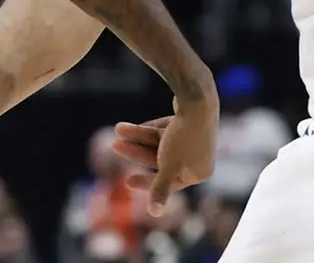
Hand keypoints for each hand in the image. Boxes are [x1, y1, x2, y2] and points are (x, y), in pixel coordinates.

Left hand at [109, 97, 217, 215]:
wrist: (197, 99)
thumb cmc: (184, 137)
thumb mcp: (169, 166)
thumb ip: (161, 189)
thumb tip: (155, 214)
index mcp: (199, 172)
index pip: (169, 183)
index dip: (147, 183)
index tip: (127, 181)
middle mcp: (199, 157)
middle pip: (161, 160)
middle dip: (136, 152)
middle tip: (114, 146)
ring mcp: (195, 139)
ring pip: (159, 143)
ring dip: (138, 136)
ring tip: (118, 129)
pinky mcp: (189, 122)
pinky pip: (164, 130)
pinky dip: (148, 129)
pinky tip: (131, 126)